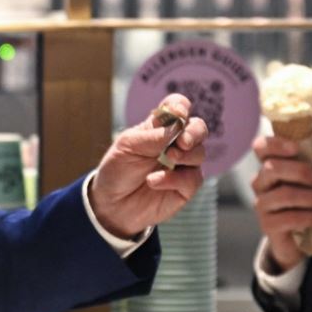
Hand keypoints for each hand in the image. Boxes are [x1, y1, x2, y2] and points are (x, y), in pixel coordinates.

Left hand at [88, 94, 208, 238]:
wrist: (111, 205)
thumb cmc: (117, 170)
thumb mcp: (128, 146)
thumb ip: (153, 135)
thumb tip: (178, 125)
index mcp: (160, 127)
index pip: (178, 107)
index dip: (181, 106)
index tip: (178, 113)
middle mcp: (175, 143)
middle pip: (198, 128)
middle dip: (194, 132)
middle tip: (182, 142)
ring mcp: (183, 165)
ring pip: (200, 153)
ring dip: (185, 155)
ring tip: (167, 160)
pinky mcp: (185, 187)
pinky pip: (192, 179)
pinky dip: (174, 179)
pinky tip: (154, 181)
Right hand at [249, 133, 311, 272]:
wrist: (302, 237)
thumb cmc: (306, 202)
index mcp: (269, 167)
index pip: (260, 147)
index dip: (275, 144)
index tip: (295, 148)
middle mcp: (260, 184)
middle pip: (271, 168)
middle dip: (299, 171)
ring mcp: (261, 205)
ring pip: (282, 194)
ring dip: (308, 197)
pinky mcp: (267, 225)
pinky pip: (287, 218)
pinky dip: (306, 217)